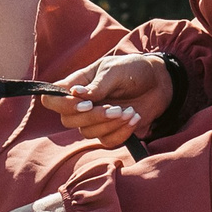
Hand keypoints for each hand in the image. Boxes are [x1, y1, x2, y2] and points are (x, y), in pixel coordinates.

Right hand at [49, 52, 172, 147]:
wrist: (159, 82)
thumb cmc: (133, 70)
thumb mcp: (115, 71)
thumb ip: (96, 85)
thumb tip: (75, 93)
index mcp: (76, 85)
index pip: (51, 99)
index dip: (63, 105)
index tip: (85, 102)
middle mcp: (81, 104)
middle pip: (67, 120)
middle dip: (92, 117)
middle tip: (116, 108)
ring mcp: (94, 120)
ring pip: (87, 133)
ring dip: (110, 124)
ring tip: (129, 111)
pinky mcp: (110, 131)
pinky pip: (106, 141)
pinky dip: (121, 133)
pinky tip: (134, 118)